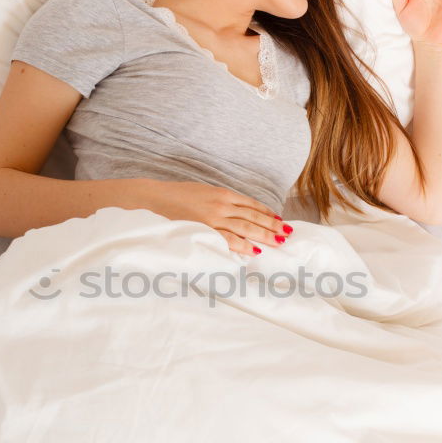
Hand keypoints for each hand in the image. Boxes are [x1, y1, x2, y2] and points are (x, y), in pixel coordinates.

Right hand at [145, 180, 292, 255]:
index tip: (279, 220)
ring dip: (264, 235)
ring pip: (246, 228)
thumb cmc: (176, 196)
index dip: (268, 213)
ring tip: (278, 241)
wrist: (154, 199)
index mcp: (222, 193)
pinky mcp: (204, 230)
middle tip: (287, 233)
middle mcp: (222, 205)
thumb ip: (220, 200)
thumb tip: (237, 212)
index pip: (252, 205)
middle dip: (272, 225)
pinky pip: (228, 240)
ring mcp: (214, 218)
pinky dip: (243, 245)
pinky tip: (255, 250)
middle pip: (253, 217)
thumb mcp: (203, 191)